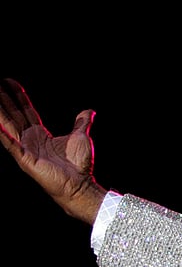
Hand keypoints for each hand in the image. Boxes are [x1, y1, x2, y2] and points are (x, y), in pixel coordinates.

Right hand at [0, 78, 105, 223]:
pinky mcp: (25, 159)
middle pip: (13, 115)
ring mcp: (25, 149)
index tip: (8, 81)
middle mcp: (29, 139)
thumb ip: (82, 123)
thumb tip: (88, 111)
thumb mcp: (80, 137)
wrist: (80, 185)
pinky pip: (12, 144)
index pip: (25, 110)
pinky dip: (4, 135)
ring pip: (8, 126)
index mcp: (39, 134)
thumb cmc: (78, 164)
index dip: (17, 96)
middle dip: (3, 99)